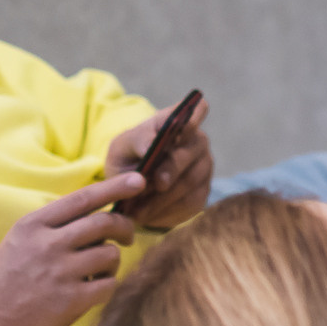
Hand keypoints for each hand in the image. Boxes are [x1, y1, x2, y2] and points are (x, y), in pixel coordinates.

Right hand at [0, 172, 145, 325]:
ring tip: (97, 270)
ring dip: (112, 261)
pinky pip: (109, 284)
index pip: (83, 198)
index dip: (114, 187)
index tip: (137, 180)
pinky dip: (107, 285)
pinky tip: (92, 289)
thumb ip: (55, 225)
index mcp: (34, 225)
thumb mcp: (20, 240)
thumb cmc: (4, 279)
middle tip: (127, 236)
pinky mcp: (72, 300)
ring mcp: (61, 273)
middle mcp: (48, 244)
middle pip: (105, 223)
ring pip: (111, 254)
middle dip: (124, 227)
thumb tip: (98, 215)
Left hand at [104, 96, 212, 229]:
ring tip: (138, 210)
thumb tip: (150, 148)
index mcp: (177, 123)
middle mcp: (196, 143)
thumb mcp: (122, 147)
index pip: (196, 110)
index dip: (194, 117)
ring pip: (190, 182)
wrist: (132, 186)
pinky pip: (190, 203)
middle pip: (190, 153)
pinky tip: (148, 215)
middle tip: (156, 183)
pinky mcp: (202, 193)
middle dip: (172, 169)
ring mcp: (203, 168)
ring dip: (164, 197)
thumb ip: (136, 142)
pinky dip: (167, 211)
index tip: (183, 127)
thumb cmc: (129, 159)